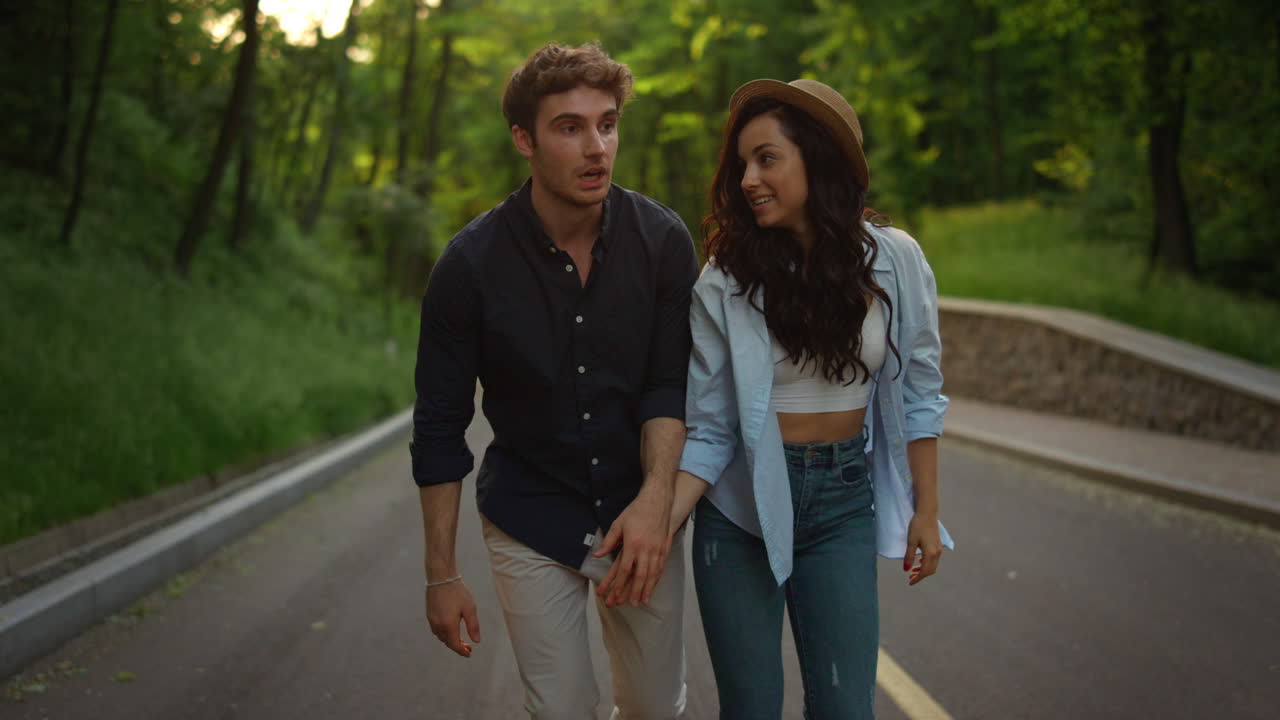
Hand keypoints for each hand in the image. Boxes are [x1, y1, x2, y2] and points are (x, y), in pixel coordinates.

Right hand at [425, 580, 480, 656]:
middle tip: (468, 647)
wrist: (441, 578)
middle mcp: (438, 625)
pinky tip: (450, 629)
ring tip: (460, 639)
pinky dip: (444, 634)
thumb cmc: (457, 592)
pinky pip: (436, 630)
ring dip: (450, 640)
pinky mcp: (429, 615)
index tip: (469, 653)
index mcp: (449, 625)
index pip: (454, 645)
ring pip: (441, 637)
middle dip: (457, 646)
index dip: (462, 651)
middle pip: (447, 642)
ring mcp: (432, 620)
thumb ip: (473, 626)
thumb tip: (476, 641)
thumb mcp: (470, 608)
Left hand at [594, 486, 672, 607]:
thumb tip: (597, 555)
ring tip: (642, 601)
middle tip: (630, 604)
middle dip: (634, 592)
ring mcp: (657, 549)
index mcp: (633, 544)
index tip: (613, 595)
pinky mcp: (664, 547)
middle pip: (640, 576)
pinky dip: (656, 579)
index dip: (618, 585)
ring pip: (652, 574)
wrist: (657, 500)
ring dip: (647, 589)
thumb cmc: (636, 511)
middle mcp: (646, 549)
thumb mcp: (618, 524)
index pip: (624, 570)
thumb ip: (609, 541)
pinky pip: (661, 567)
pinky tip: (653, 586)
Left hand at [903, 512, 942, 585]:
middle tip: (910, 577)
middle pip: (930, 570)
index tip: (910, 582)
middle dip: (921, 575)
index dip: (917, 578)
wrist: (927, 513)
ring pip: (933, 565)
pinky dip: (927, 563)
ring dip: (924, 570)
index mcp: (930, 553)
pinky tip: (919, 562)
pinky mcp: (938, 544)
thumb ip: (909, 556)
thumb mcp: (911, 541)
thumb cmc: (918, 525)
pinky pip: (934, 559)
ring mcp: (938, 548)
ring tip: (913, 571)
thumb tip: (906, 569)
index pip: (925, 571)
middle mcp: (937, 552)